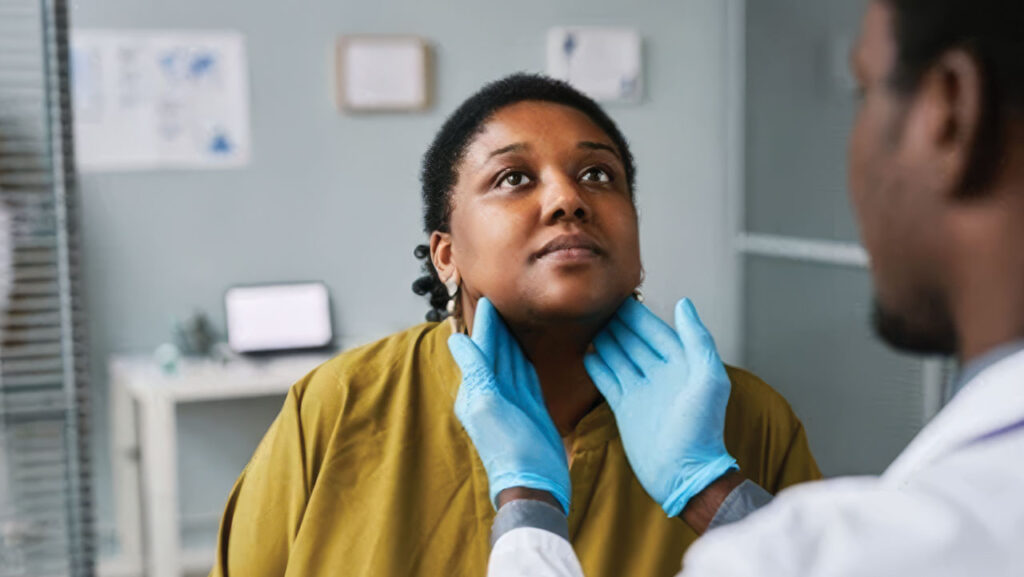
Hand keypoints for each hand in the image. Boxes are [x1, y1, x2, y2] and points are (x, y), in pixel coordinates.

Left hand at [448, 298, 570, 513]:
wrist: (533, 482)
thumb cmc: (509, 447)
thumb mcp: (488, 405)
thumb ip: (475, 371)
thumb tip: (457, 341)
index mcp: (477, 390)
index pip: (481, 349)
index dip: (486, 325)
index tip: (488, 299)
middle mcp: (492, 393)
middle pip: (495, 352)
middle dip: (495, 328)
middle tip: (499, 301)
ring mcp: (512, 401)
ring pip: (510, 362)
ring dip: (509, 341)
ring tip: (510, 319)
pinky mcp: (530, 409)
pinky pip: (525, 377)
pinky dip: (523, 361)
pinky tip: (524, 351)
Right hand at [584, 298, 736, 516]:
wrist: (683, 474)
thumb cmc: (702, 428)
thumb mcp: (708, 379)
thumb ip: (698, 340)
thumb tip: (684, 304)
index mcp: (681, 364)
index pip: (656, 331)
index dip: (639, 314)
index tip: (620, 295)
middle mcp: (660, 374)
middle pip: (635, 341)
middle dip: (619, 323)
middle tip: (597, 304)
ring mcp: (641, 391)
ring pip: (620, 357)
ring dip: (606, 341)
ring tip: (589, 324)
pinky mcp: (625, 409)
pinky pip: (608, 381)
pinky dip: (597, 367)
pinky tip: (587, 354)